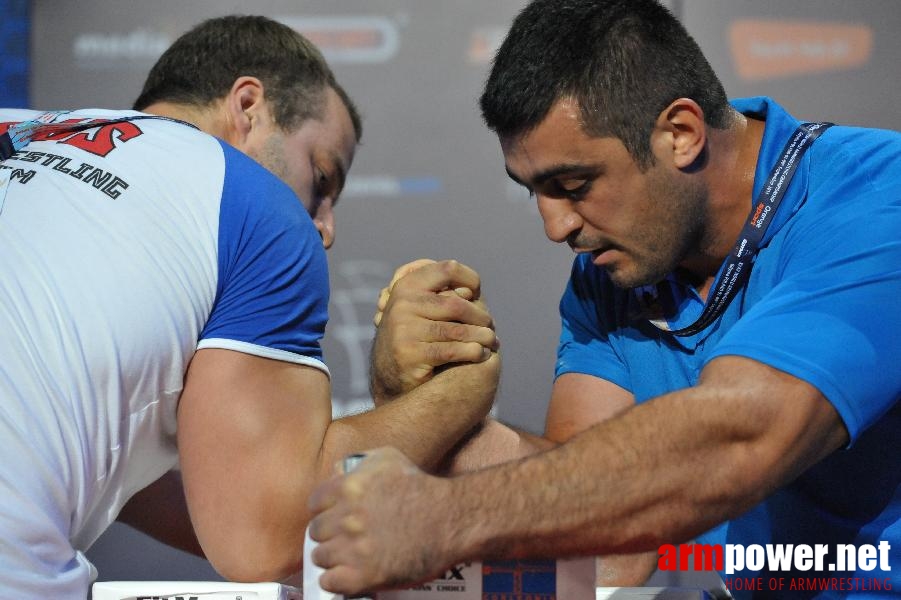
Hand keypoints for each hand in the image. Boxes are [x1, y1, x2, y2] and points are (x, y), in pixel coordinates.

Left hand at [308, 448, 456, 594]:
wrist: (449, 519)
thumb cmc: (420, 488)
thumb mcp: (387, 459)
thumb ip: (356, 462)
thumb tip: (336, 472)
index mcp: (348, 488)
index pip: (314, 504)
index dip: (325, 510)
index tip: (336, 517)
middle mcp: (347, 518)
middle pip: (316, 531)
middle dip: (329, 534)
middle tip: (345, 537)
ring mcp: (353, 548)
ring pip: (320, 557)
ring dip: (333, 557)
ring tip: (350, 556)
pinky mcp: (364, 575)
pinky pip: (330, 582)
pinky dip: (338, 580)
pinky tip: (350, 574)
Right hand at [370, 259, 498, 402]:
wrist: (389, 371)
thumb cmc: (416, 332)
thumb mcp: (421, 306)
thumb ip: (442, 294)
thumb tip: (471, 293)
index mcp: (407, 285)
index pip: (448, 269)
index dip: (470, 278)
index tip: (477, 293)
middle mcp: (403, 304)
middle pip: (457, 305)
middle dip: (480, 316)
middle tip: (491, 325)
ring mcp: (405, 329)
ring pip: (457, 330)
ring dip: (482, 337)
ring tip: (492, 341)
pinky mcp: (410, 354)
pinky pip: (452, 351)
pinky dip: (473, 352)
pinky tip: (482, 354)